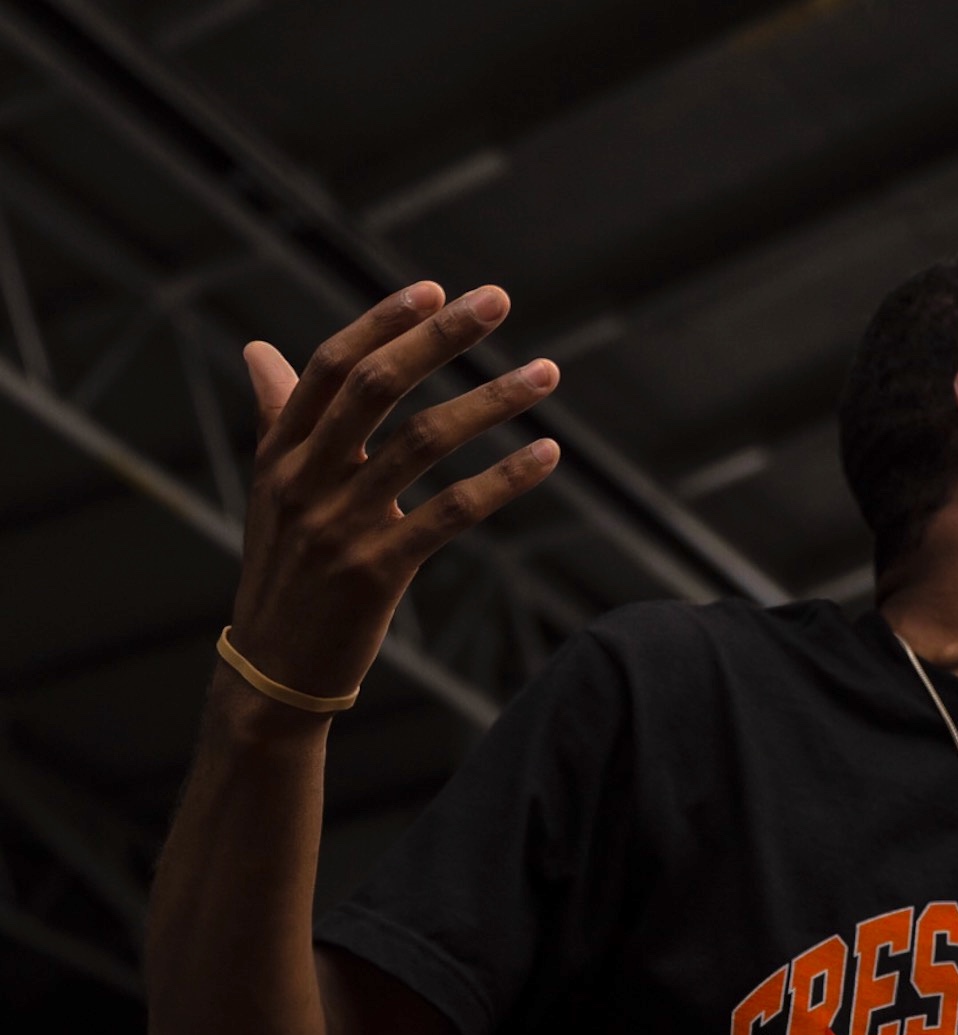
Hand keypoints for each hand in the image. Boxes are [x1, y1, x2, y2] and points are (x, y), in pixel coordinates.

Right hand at [227, 280, 559, 708]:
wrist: (276, 671)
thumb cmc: (285, 574)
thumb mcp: (272, 492)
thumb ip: (276, 417)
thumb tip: (258, 349)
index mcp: (281, 452)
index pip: (332, 367)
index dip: (383, 323)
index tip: (433, 289)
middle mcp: (306, 479)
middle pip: (378, 386)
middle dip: (440, 337)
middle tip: (498, 299)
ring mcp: (341, 525)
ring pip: (424, 442)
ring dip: (493, 401)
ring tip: (546, 373)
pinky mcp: (378, 572)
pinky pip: (451, 513)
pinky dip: (504, 479)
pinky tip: (546, 454)